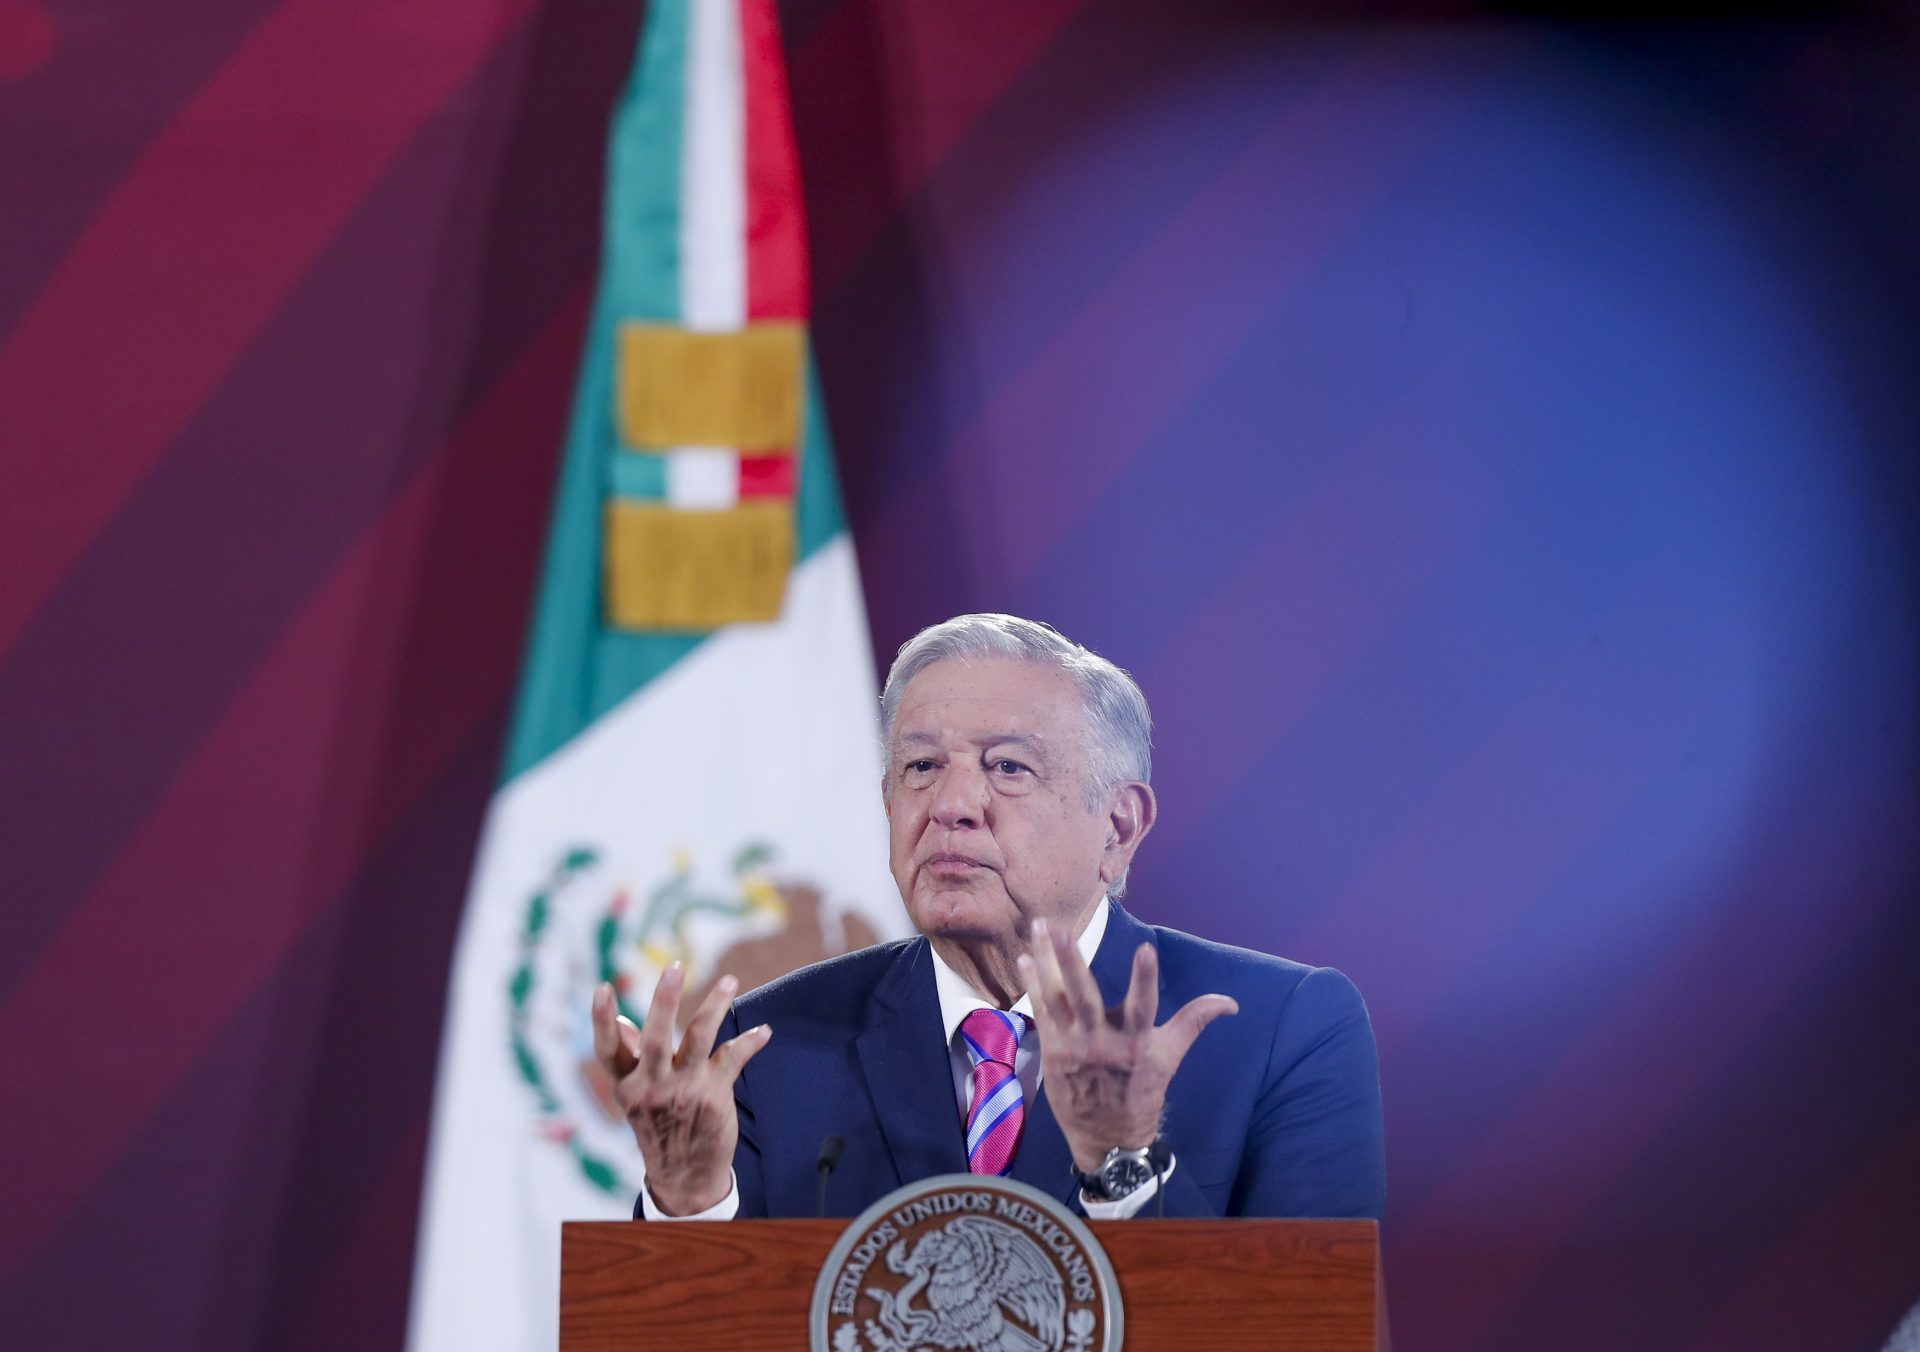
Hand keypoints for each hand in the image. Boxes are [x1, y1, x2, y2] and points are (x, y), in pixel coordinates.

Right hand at [590, 964, 771, 1214]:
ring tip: (730, 981)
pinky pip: (733, 1058)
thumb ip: (631, 1059)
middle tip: (674, 968)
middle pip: (656, 1038)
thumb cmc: (659, 1126)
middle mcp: (653, 1086)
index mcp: (628, 1085)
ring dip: (715, 1006)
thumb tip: (622, 1022)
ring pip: (699, 1038)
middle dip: (665, 1000)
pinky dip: (750, 1042)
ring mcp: (685, 1089)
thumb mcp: (636, 1098)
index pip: (609, 1050)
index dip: (602, 1020)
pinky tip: (764, 1031)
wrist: (685, 1175)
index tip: (602, 988)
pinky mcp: (714, 1094)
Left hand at [1018, 918, 1236, 1171]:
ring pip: (1056, 998)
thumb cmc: (1142, 1092)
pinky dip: (1032, 985)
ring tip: (1039, 927)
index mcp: (1136, 1042)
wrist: (1107, 1138)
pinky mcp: (1053, 1052)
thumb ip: (1194, 1021)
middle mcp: (1101, 1042)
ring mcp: (1073, 1047)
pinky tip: (1024, 958)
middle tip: (1059, 930)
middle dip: (1071, 962)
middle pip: (1085, 997)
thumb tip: (1231, 1003)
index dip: (1145, 979)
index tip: (1146, 949)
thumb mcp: (1171, 1057)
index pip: (1144, 1005)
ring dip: (1045, 962)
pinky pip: (1041, 1012)